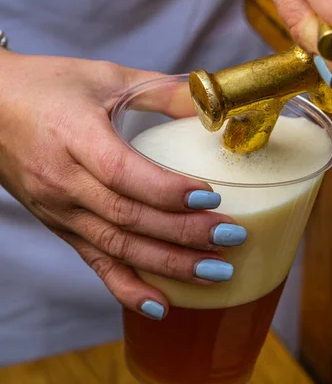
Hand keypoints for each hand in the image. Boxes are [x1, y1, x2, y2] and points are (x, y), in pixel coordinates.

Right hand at [0, 52, 243, 319]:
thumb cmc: (47, 86)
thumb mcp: (104, 77)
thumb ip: (161, 89)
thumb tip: (212, 101)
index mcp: (74, 137)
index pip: (124, 173)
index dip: (168, 190)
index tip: (212, 197)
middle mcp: (63, 181)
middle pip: (128, 218)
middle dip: (184, 234)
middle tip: (231, 238)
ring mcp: (59, 210)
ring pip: (117, 247)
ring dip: (168, 265)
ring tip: (216, 273)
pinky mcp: (60, 226)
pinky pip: (94, 263)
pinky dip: (127, 289)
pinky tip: (161, 306)